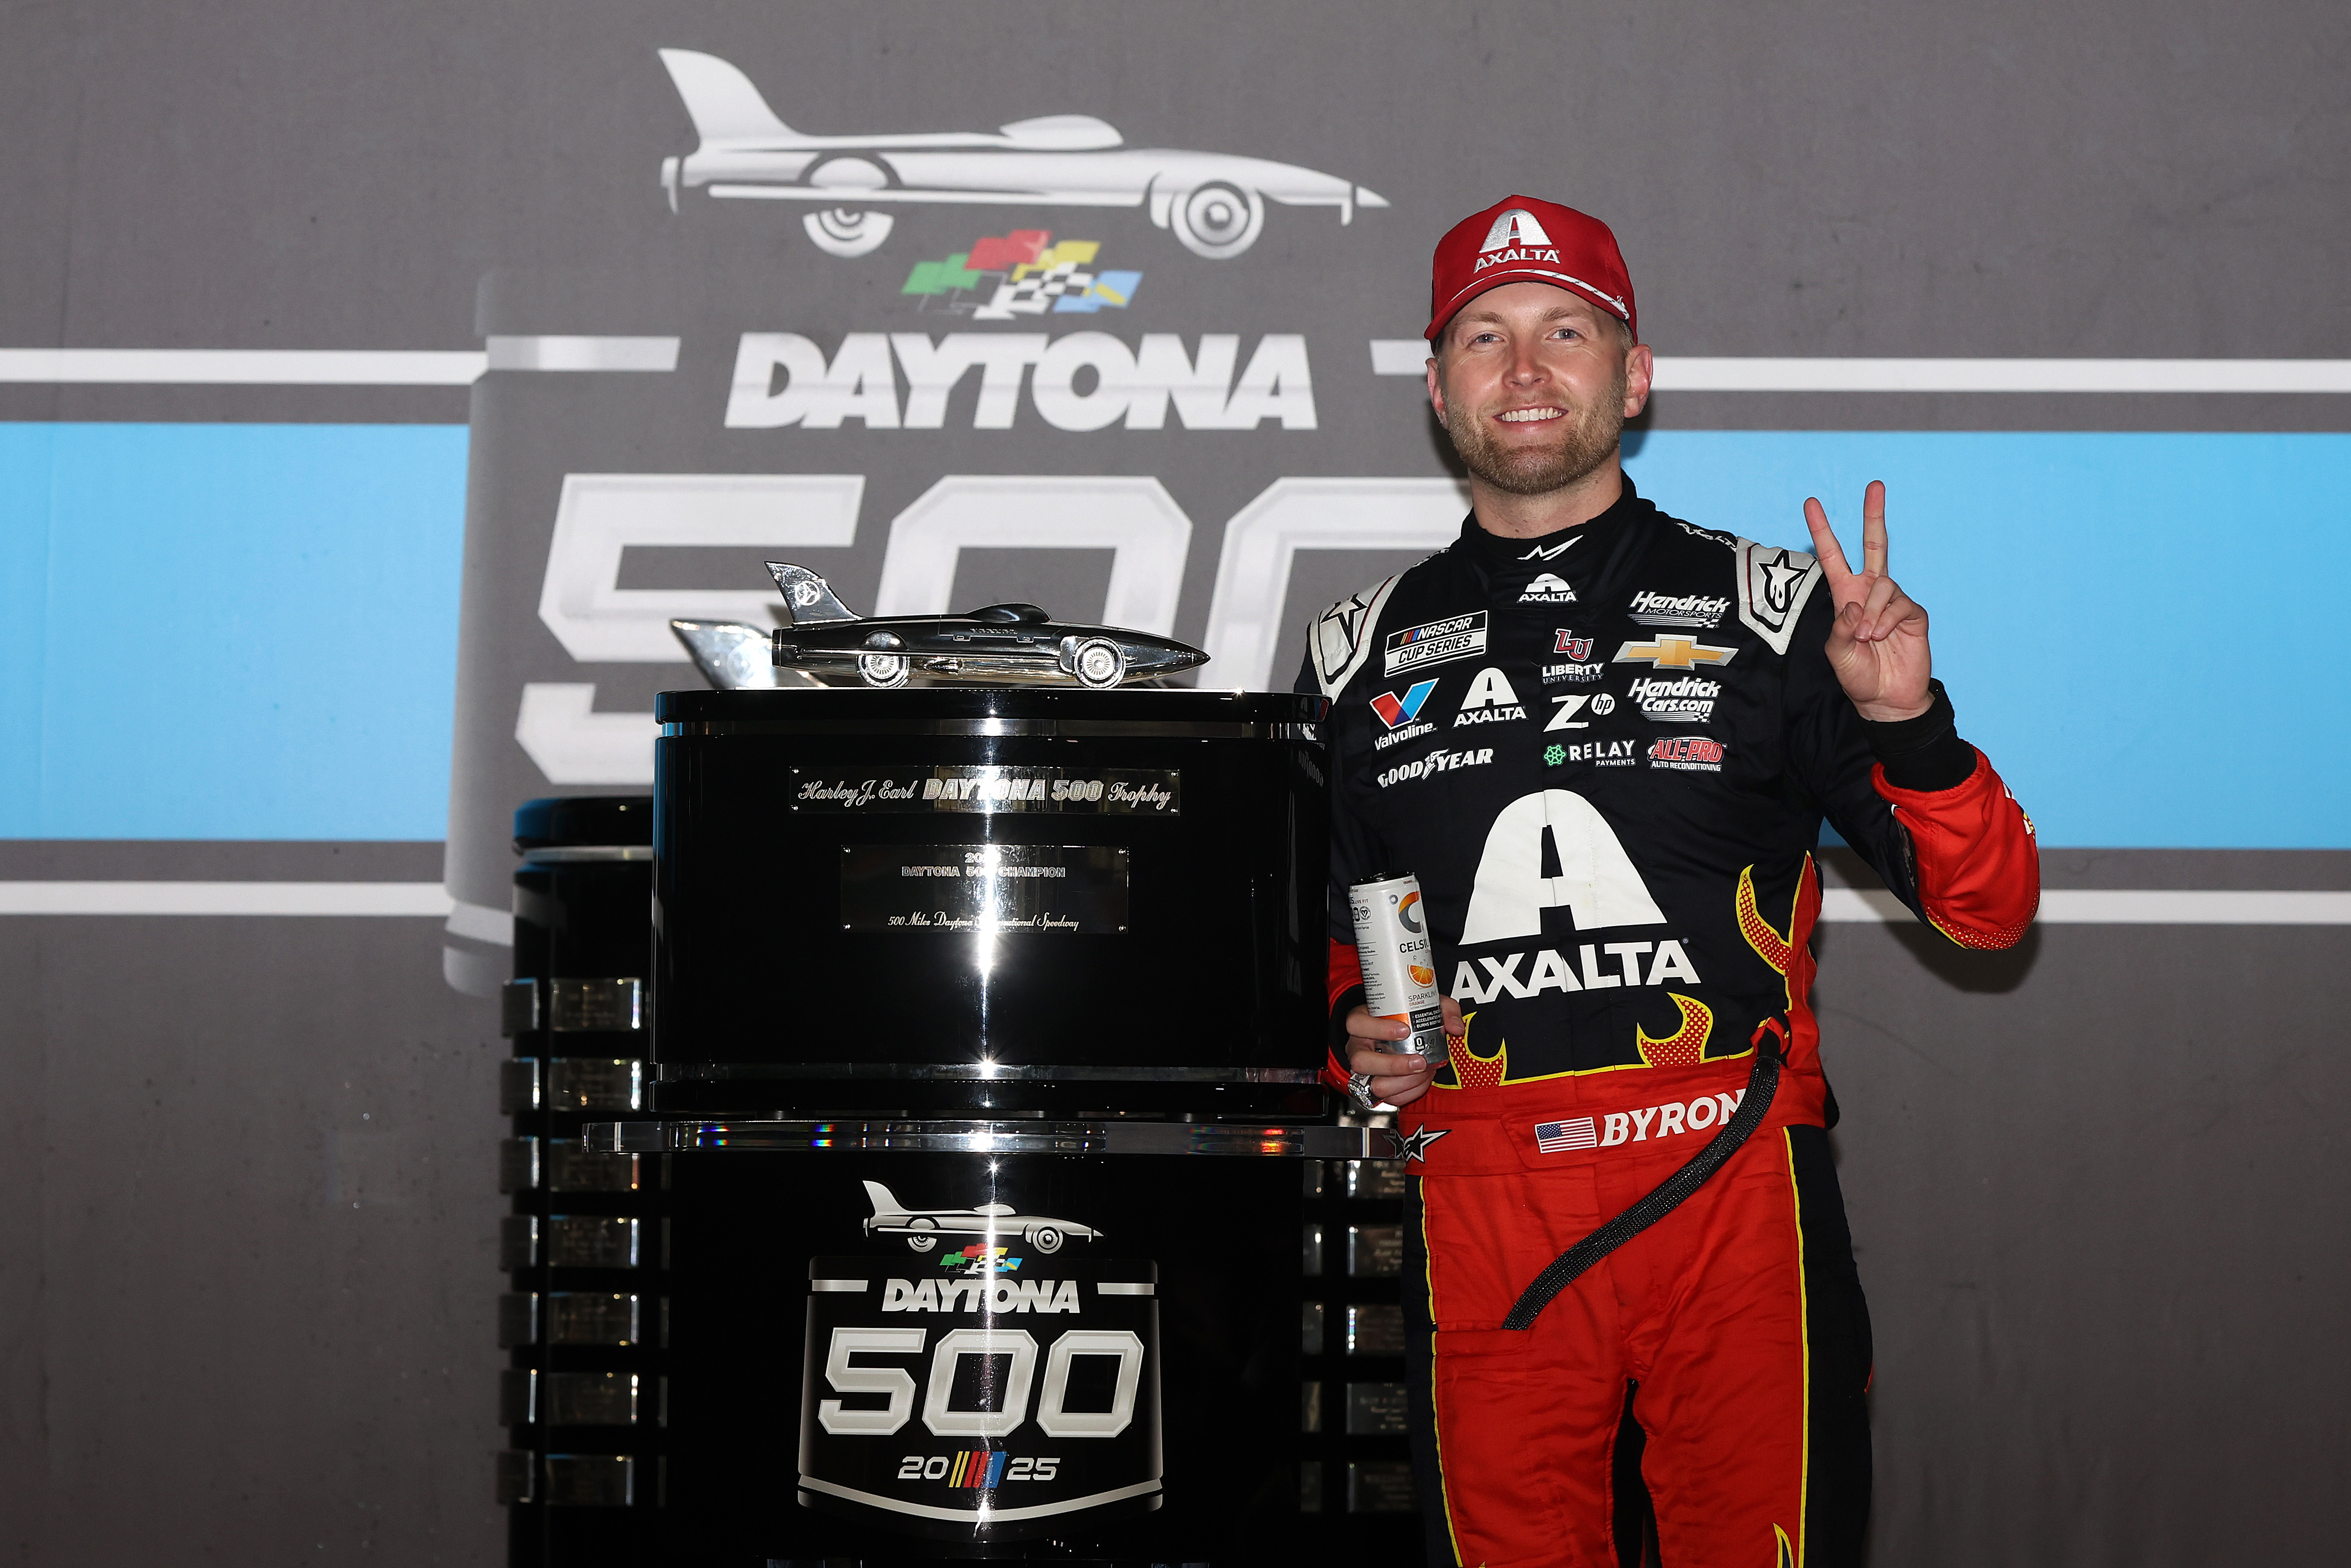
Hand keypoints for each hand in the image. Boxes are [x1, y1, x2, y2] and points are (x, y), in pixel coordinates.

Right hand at [1344, 995, 1464, 1108]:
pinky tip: (1422, 1080)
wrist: (1403, 1036)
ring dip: (1402, 1082)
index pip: (1356, 1023)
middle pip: (1360, 1061)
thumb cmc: (1406, 1018)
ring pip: (1373, 1084)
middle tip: (1419, 1061)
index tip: (1405, 1030)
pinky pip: (1388, 1098)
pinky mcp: (1375, 1088)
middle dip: (1393, 1065)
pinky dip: (1408, 1092)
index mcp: (1362, 1021)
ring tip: (1423, 1072)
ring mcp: (1364, 1070)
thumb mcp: (1426, 1005)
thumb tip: (1455, 1027)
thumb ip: (1444, 1010)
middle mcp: (1358, 1047)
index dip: (1378, 1028)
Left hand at [1803, 480, 1933, 721]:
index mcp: (1846, 596)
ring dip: (1871, 612)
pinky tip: (1882, 637)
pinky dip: (1886, 621)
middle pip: (1875, 545)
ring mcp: (1893, 600)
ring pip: (1883, 584)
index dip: (1823, 531)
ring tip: (1866, 638)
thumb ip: (1839, 628)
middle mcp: (1870, 592)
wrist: (1886, 698)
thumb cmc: (1858, 675)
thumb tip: (1854, 606)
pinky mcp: (1913, 613)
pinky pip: (1899, 604)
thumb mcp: (1836, 653)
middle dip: (1874, 515)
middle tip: (1875, 486)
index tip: (1811, 503)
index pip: (1833, 557)